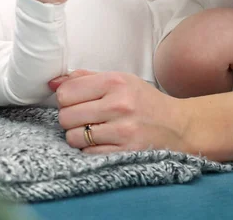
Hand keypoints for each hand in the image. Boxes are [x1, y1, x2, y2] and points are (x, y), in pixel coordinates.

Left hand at [49, 70, 190, 153]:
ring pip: (73, 137)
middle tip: (84, 117)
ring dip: (78, 135)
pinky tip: (102, 142)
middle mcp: (119, 105)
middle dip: (70, 118)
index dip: (65, 99)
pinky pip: (88, 153)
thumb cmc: (143, 101)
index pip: (66, 92)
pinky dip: (89, 149)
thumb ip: (84, 78)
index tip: (75, 102)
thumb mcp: (119, 79)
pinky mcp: (126, 152)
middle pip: (66, 116)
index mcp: (115, 82)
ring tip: (93, 130)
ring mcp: (123, 131)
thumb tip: (52, 83)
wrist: (180, 127)